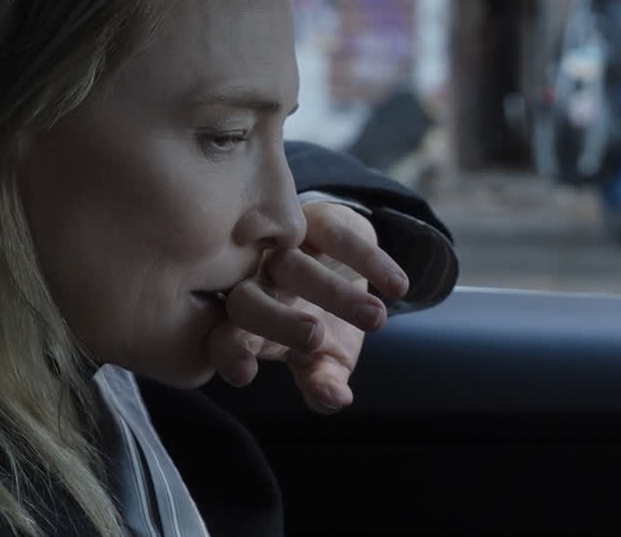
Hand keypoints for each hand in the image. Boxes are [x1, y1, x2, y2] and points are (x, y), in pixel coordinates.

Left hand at [208, 201, 409, 412]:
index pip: (222, 339)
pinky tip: (397, 287)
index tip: (246, 373)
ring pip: (291, 267)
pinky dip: (367, 259)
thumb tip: (336, 401)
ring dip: (334, 294)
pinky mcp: (315, 220)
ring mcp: (283, 250)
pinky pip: (334, 234)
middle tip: (316, 337)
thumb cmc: (327, 322)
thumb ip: (324, 384)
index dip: (228, 353)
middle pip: (246, 300)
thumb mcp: (328, 360)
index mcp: (247, 326)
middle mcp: (256, 285)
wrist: (347, 262)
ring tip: (377, 319)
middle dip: (276, 321)